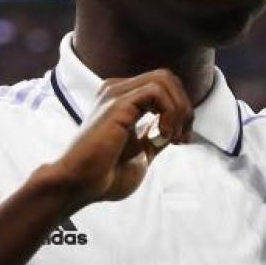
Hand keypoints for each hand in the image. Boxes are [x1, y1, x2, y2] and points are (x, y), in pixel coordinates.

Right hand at [43, 69, 193, 209]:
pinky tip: (163, 135)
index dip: (181, 110)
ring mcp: (116, 93)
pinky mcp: (117, 102)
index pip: (163, 87)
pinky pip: (157, 92)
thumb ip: (156, 135)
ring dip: (179, 109)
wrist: (80, 186)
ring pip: (164, 80)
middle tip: (181, 138)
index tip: (180, 140)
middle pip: (167, 78)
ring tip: (172, 138)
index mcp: (121, 99)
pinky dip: (170, 112)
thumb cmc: (105, 176)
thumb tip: (175, 125)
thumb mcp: (141, 153)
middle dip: (184, 107)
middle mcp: (117, 90)